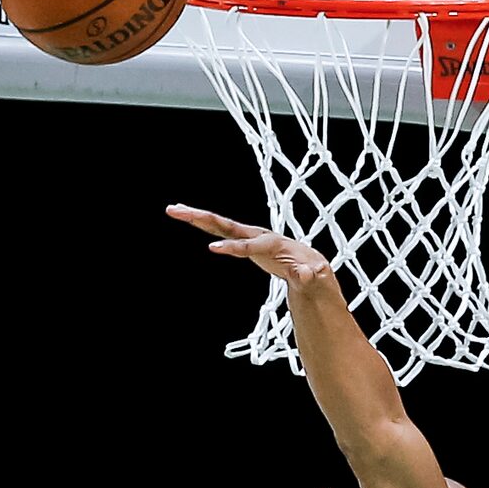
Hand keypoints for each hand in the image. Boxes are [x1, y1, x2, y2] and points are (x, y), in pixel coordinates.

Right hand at [166, 205, 329, 285]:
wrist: (308, 263)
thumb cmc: (312, 272)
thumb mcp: (316, 278)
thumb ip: (310, 276)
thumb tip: (308, 273)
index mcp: (272, 245)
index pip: (249, 246)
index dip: (233, 248)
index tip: (212, 249)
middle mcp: (257, 235)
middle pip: (227, 226)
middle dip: (204, 218)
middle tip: (180, 211)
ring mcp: (247, 236)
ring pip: (218, 225)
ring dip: (196, 217)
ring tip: (173, 209)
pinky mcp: (241, 241)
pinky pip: (218, 232)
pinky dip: (201, 224)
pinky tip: (185, 216)